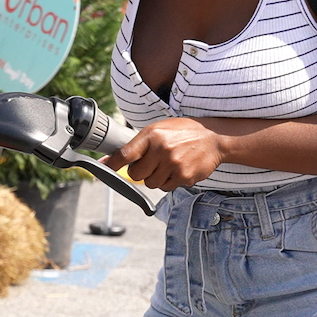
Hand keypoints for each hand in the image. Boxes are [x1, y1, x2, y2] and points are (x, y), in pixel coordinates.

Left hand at [110, 117, 224, 190]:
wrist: (215, 138)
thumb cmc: (184, 132)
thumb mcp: (160, 129)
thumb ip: (138, 144)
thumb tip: (110, 160)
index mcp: (153, 135)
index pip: (125, 154)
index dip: (112, 164)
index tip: (102, 170)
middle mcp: (162, 149)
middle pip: (136, 175)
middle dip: (140, 172)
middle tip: (151, 163)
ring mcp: (173, 164)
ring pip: (150, 183)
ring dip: (155, 177)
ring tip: (167, 164)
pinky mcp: (184, 176)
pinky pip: (166, 187)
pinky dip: (169, 181)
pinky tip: (178, 168)